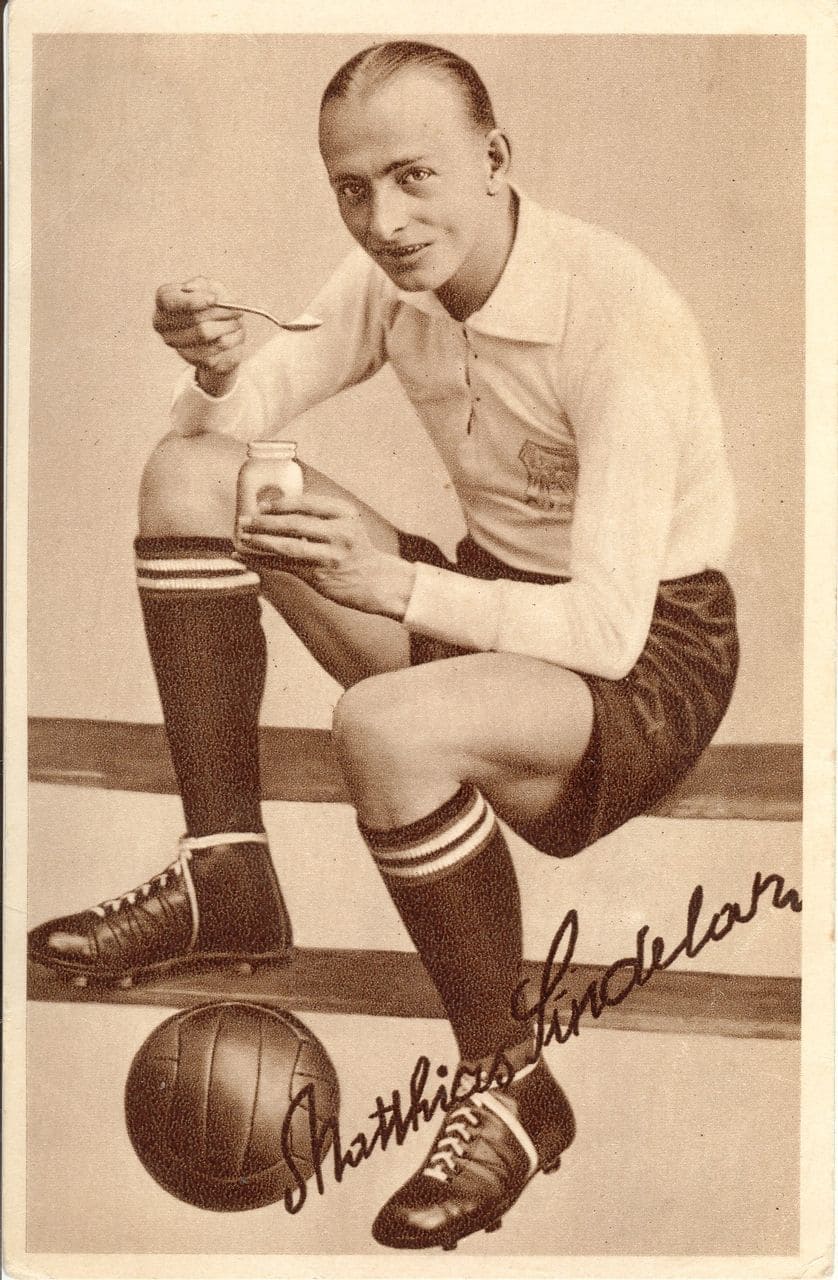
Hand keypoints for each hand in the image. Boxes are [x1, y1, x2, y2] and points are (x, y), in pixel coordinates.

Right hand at [153, 277, 245, 395]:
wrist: (224, 335)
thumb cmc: (214, 306)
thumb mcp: (210, 288)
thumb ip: (201, 284)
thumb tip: (191, 288)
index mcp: (164, 301)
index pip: (169, 300)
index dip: (193, 300)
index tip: (215, 299)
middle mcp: (163, 323)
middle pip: (193, 317)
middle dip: (220, 312)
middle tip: (238, 310)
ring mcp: (176, 343)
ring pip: (206, 333)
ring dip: (228, 325)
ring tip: (237, 321)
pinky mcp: (192, 358)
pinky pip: (216, 346)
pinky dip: (231, 338)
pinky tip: (234, 334)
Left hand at [237, 493, 416, 618]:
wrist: (376, 580)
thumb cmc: (354, 549)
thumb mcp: (346, 523)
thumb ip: (320, 515)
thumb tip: (277, 508)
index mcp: (345, 514)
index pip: (307, 503)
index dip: (281, 503)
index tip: (262, 505)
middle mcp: (340, 533)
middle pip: (294, 524)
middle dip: (265, 521)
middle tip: (245, 519)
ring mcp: (330, 556)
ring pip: (287, 546)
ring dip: (261, 540)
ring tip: (244, 536)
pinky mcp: (319, 576)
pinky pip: (285, 566)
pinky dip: (263, 561)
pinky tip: (247, 557)